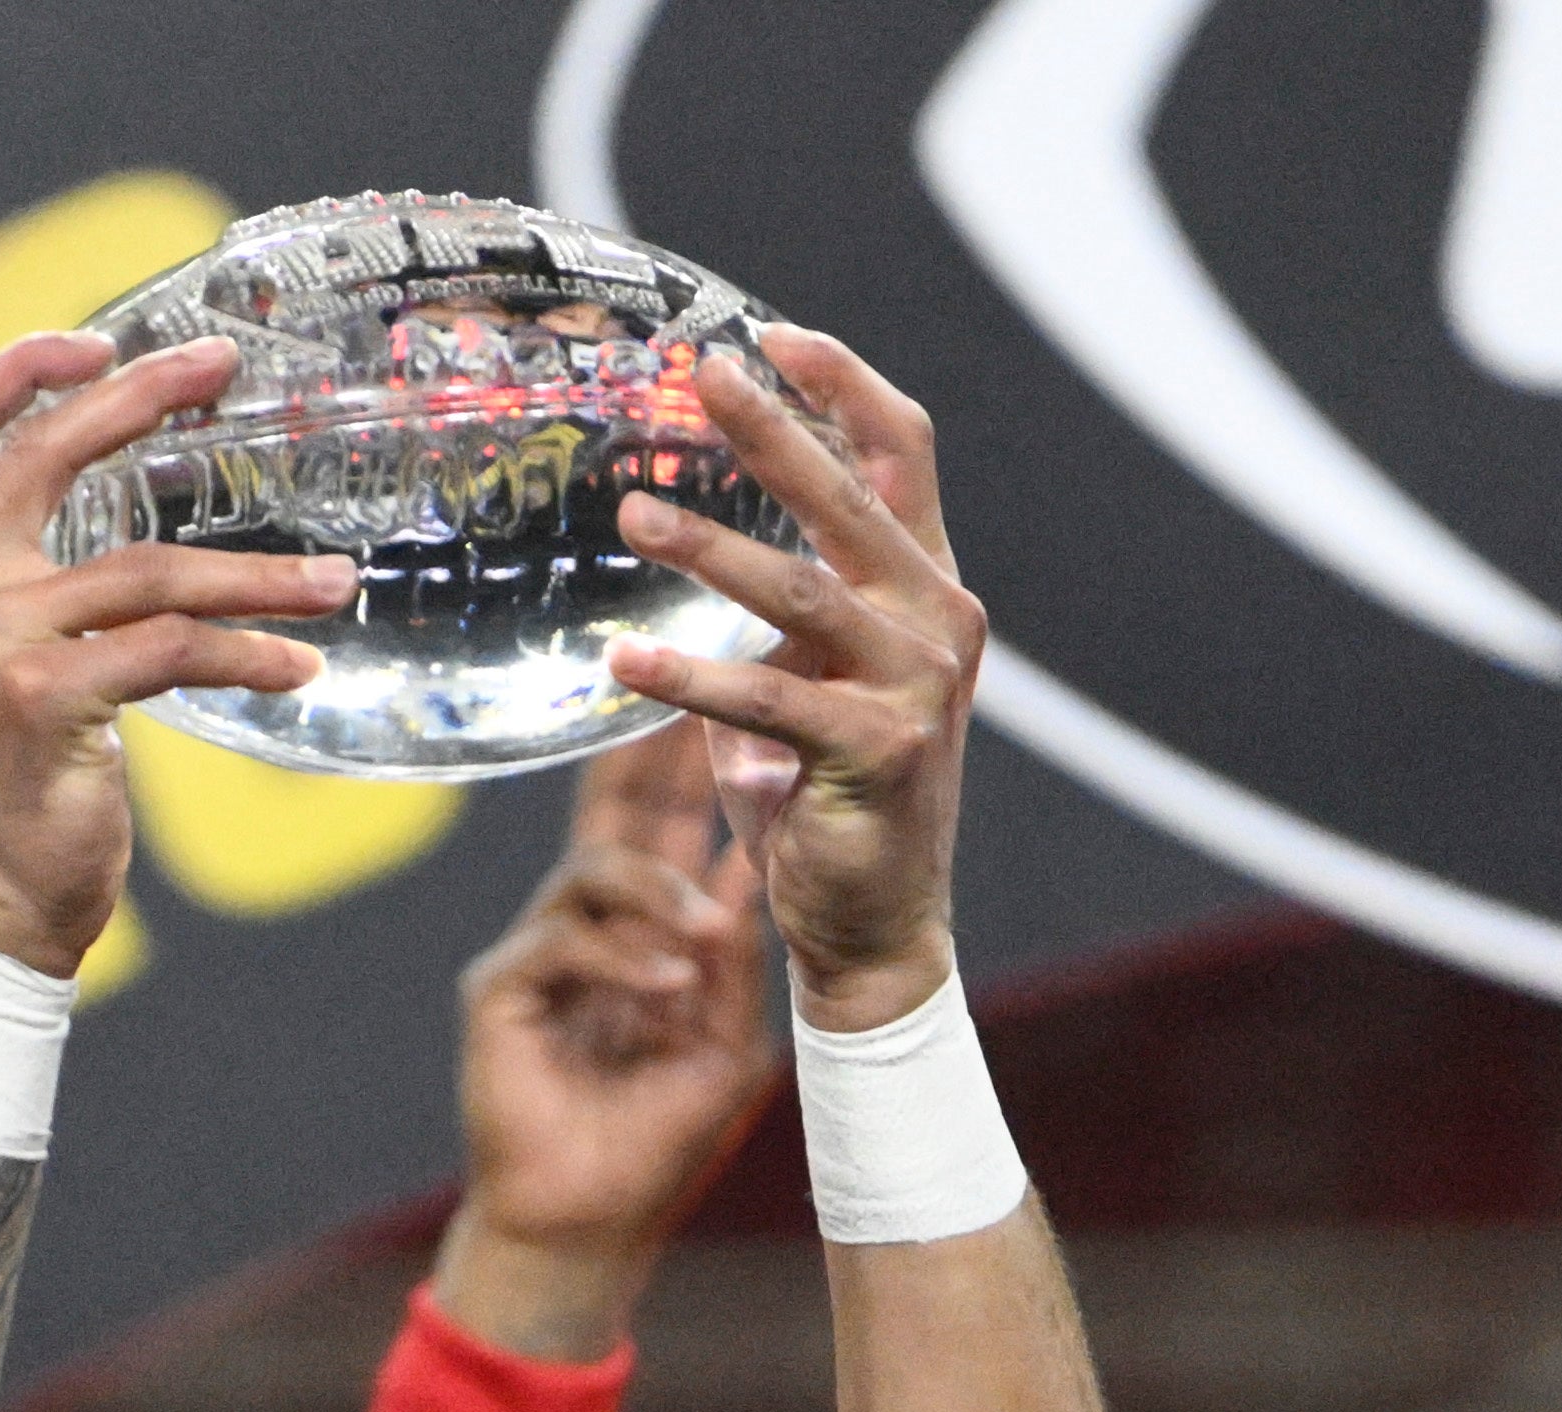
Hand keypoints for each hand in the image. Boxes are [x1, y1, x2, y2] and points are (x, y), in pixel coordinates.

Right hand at [0, 330, 355, 976]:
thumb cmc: (0, 792)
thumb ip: (12, 589)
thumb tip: (118, 532)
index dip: (22, 366)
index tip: (103, 340)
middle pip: (48, 453)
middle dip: (144, 395)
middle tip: (225, 370)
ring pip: (149, 572)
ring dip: (258, 576)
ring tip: (335, 582)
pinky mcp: (43, 697)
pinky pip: (173, 651)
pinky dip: (249, 654)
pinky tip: (298, 666)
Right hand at [439, 722, 777, 1361]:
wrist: (587, 1226)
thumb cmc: (656, 1145)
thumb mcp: (726, 1044)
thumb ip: (735, 955)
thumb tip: (756, 859)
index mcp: (641, 935)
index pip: (663, 829)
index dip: (689, 769)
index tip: (724, 701)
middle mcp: (584, 928)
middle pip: (612, 816)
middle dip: (649, 763)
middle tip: (679, 701)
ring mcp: (537, 952)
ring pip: (591, 870)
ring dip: (660, 897)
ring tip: (707, 937)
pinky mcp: (500, 988)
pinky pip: (561, 939)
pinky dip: (621, 960)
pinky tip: (665, 990)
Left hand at [604, 329, 990, 1032]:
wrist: (874, 927)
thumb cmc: (825, 796)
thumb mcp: (807, 677)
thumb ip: (781, 606)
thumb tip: (685, 522)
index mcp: (927, 586)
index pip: (903, 453)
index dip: (844, 385)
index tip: (772, 335)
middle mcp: (940, 619)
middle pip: (852, 498)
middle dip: (772, 431)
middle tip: (698, 375)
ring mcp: (918, 685)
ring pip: (805, 591)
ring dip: (710, 552)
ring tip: (632, 516)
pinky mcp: (878, 752)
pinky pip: (767, 701)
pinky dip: (690, 681)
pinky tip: (621, 666)